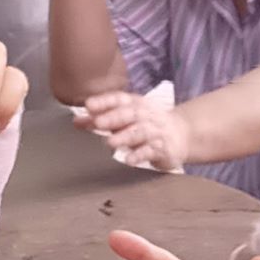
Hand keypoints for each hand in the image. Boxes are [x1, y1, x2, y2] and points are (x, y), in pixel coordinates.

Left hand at [72, 84, 186, 171]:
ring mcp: (156, 131)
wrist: (182, 134)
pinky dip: (140, 155)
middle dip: (113, 118)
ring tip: (110, 143)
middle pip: (130, 114)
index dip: (105, 101)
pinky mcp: (163, 148)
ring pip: (140, 132)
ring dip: (125, 136)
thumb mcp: (125, 119)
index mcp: (136, 104)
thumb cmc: (146, 125)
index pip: (120, 99)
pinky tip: (130, 160)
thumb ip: (101, 119)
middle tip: (98, 123)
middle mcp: (146, 115)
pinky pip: (152, 150)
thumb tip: (76, 121)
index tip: (89, 105)